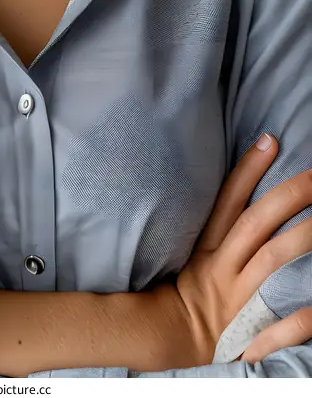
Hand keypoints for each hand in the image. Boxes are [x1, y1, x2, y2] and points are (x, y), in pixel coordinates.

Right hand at [173, 134, 311, 363]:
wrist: (177, 336)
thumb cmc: (194, 286)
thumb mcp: (198, 249)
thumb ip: (221, 221)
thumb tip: (243, 183)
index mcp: (208, 244)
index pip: (229, 199)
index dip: (248, 170)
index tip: (270, 140)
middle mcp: (224, 265)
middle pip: (256, 224)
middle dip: (287, 196)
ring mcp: (240, 295)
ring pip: (272, 260)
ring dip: (302, 236)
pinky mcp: (254, 325)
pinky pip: (282, 319)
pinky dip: (303, 313)